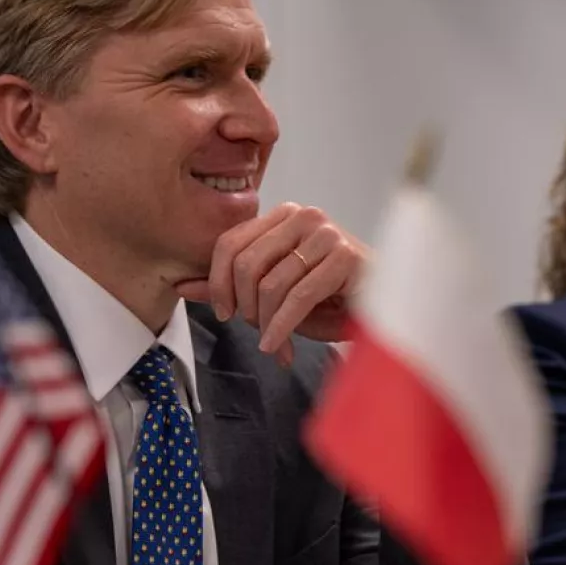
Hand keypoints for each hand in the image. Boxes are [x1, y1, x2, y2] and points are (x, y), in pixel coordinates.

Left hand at [174, 203, 366, 364]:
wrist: (384, 306)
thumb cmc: (329, 298)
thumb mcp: (274, 291)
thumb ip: (230, 286)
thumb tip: (181, 286)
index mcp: (281, 216)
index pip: (229, 242)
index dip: (217, 281)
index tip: (222, 311)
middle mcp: (302, 216)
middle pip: (246, 263)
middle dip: (244, 306)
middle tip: (253, 329)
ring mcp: (326, 233)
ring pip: (272, 284)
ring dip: (266, 323)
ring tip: (272, 342)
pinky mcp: (345, 256)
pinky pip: (298, 297)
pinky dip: (282, 328)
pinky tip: (279, 348)